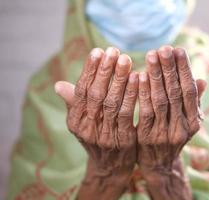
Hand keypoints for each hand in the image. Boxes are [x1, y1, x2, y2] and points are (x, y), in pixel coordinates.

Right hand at [55, 47, 137, 199]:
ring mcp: (104, 135)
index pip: (81, 91)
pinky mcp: (122, 140)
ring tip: (126, 60)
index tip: (98, 51)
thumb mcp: (82, 123)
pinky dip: (132, 95)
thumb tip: (58, 85)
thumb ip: (74, 104)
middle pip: (95, 94)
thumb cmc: (97, 137)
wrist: (111, 166)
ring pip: (112, 102)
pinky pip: (127, 114)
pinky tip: (138, 78)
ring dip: (119, 79)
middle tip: (114, 51)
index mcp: (74, 120)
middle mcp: (86, 128)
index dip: (90, 70)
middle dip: (105, 71)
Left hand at [137, 46, 205, 199]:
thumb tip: (201, 80)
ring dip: (156, 76)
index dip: (185, 70)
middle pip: (175, 93)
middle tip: (164, 47)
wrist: (159, 164)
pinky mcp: (147, 137)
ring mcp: (165, 133)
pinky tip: (139, 76)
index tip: (179, 50)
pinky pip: (144, 112)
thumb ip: (193, 101)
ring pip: (161, 100)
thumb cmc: (172, 136)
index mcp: (194, 121)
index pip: (189, 91)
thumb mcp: (187, 121)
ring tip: (152, 55)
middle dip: (170, 68)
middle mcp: (182, 127)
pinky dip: (142, 93)